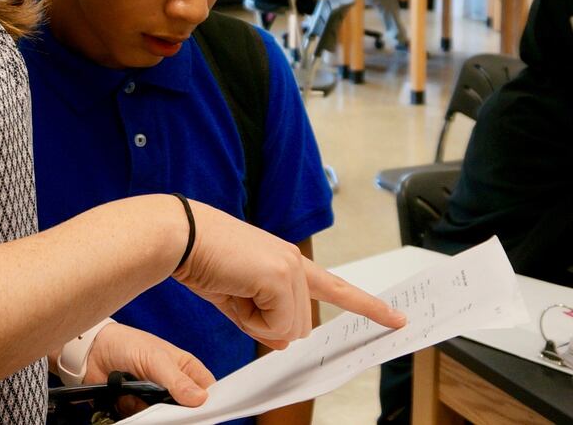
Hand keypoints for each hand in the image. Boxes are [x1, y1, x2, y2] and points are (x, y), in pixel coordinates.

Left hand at [84, 323, 213, 409]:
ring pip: (168, 418)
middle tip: (169, 408)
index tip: (202, 411)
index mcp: (186, 369)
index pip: (208, 391)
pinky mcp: (140, 410)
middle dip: (180, 413)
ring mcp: (157, 400)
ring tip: (145, 403)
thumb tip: (200, 398)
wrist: (91, 352)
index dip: (207, 403)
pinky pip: (148, 420)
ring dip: (159, 416)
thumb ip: (175, 379)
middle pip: (188, 410)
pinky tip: (132, 406)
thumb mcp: (154, 358)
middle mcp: (174, 387)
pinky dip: (142, 418)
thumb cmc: (126, 344)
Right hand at [171, 199, 405, 349]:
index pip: (334, 287)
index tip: (397, 319)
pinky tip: (233, 291)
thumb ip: (264, 319)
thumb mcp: (236, 298)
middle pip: (300, 326)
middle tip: (234, 299)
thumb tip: (282, 341)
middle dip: (266, 326)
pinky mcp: (279, 276)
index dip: (367, 306)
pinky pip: (276, 324)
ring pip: (290, 328)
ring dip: (257, 323)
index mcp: (286, 262)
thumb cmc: (199, 259)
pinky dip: (251, 320)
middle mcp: (294, 262)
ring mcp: (290, 267)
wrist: (178, 235)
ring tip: (231, 290)